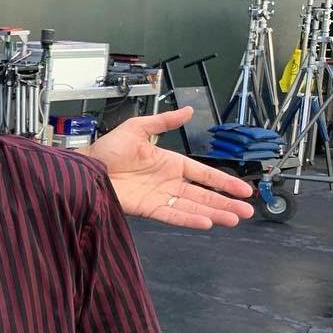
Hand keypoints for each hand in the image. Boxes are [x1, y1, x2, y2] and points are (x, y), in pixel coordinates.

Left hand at [86, 107, 254, 228]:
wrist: (85, 169)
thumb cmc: (106, 149)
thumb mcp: (138, 128)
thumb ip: (164, 121)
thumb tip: (188, 110)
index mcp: (169, 163)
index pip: (203, 174)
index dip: (223, 181)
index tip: (243, 190)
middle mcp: (167, 182)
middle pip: (203, 194)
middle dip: (225, 202)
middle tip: (247, 211)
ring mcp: (159, 197)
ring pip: (192, 207)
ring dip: (213, 213)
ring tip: (234, 219)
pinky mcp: (147, 209)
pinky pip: (173, 215)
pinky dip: (189, 219)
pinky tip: (206, 222)